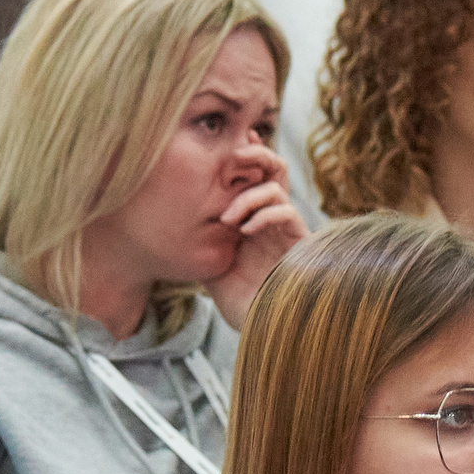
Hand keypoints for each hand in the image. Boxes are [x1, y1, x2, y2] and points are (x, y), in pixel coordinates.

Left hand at [202, 151, 305, 331]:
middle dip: (254, 155)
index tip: (222, 143)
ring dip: (249, 194)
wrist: (262, 329)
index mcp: (254, 218)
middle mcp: (272, 218)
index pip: (253, 174)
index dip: (243, 155)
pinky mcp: (299, 243)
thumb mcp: (211, 264)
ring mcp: (286, 229)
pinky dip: (264, 213)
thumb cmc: (240, 303)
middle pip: (273, 167)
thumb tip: (175, 218)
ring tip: (228, 217)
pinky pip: (286, 212)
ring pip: (278, 185)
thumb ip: (202, 239)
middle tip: (233, 156)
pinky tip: (245, 230)